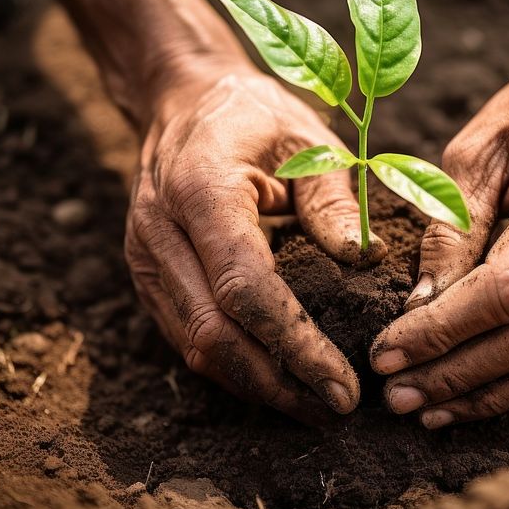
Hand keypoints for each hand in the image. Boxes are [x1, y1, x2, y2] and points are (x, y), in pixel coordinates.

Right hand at [125, 61, 384, 422]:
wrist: (182, 99)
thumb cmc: (252, 114)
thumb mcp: (305, 137)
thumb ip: (332, 199)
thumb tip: (365, 261)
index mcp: (201, 190)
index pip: (244, 289)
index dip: (295, 344)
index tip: (342, 383)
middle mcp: (160, 230)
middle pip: (212, 334)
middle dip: (276, 383)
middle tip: (335, 408)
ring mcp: (144, 257)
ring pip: (193, 346)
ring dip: (253, 385)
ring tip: (311, 405)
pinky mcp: (146, 274)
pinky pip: (185, 334)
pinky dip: (231, 365)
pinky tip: (275, 377)